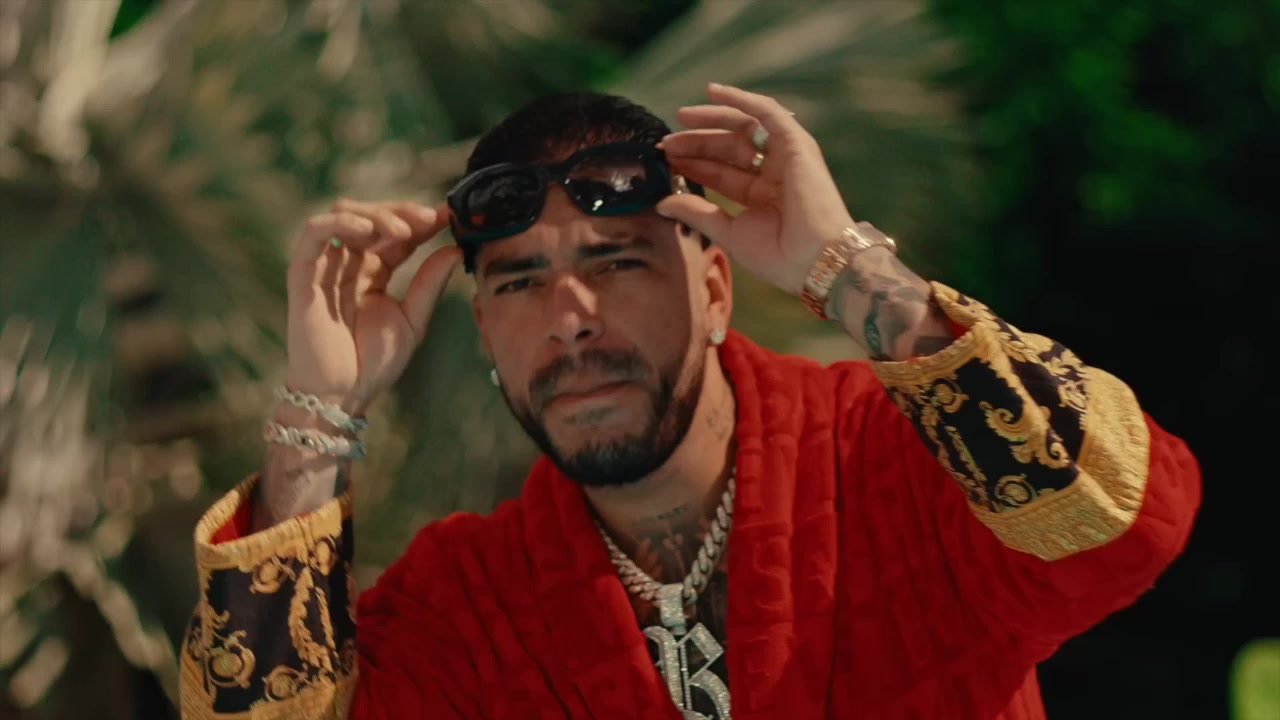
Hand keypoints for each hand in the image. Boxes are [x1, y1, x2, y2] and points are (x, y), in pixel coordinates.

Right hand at [284, 199, 460, 414]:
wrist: (341, 394)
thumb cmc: (373, 364)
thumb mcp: (413, 320)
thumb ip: (429, 284)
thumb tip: (455, 250)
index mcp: (374, 272)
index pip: (397, 234)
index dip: (421, 221)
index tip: (449, 216)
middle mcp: (349, 263)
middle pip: (372, 216)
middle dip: (402, 212)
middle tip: (429, 218)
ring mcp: (325, 266)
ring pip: (345, 215)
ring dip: (376, 215)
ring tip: (403, 231)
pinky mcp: (303, 274)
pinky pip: (314, 234)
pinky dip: (340, 222)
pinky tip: (367, 230)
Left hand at [655, 83, 854, 295]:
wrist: (813, 259)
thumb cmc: (777, 254)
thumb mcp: (727, 231)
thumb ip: (696, 212)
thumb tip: (661, 203)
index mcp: (761, 197)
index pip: (722, 173)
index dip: (694, 164)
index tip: (666, 160)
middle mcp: (774, 173)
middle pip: (729, 148)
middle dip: (697, 142)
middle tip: (666, 142)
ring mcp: (786, 157)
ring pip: (745, 127)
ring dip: (713, 118)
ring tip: (682, 116)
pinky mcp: (796, 143)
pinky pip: (767, 113)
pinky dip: (742, 100)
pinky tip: (714, 92)